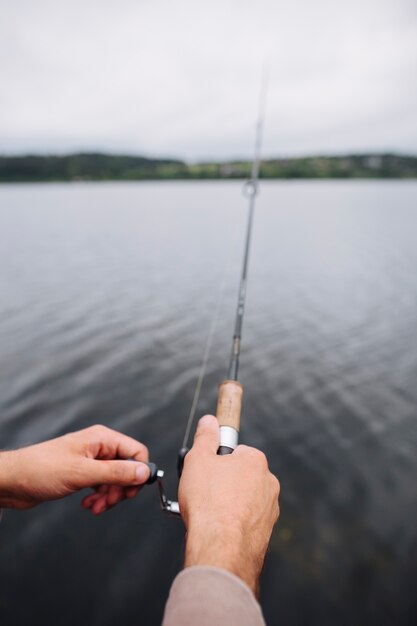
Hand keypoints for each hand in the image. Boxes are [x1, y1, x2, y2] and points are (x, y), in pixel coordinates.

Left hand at [0, 425, 149, 513]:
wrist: (12, 481)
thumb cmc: (40, 470)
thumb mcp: (82, 473)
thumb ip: (116, 472)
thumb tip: (144, 472)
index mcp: (102, 439)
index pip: (136, 452)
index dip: (138, 472)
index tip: (131, 492)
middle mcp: (98, 447)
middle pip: (127, 468)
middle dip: (121, 489)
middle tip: (109, 502)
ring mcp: (90, 460)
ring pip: (115, 480)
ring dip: (109, 497)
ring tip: (95, 508)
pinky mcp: (82, 473)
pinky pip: (101, 486)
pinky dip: (99, 498)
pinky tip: (88, 505)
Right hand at [178, 415, 279, 594]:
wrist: (221, 548)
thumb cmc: (209, 502)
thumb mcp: (198, 460)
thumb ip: (205, 437)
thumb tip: (209, 421)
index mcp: (255, 460)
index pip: (235, 452)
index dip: (216, 462)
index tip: (206, 473)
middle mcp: (269, 482)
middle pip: (240, 476)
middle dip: (224, 483)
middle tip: (205, 494)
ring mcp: (270, 508)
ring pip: (244, 499)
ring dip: (229, 504)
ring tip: (210, 514)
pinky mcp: (266, 531)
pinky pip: (247, 520)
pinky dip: (234, 523)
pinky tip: (219, 529)